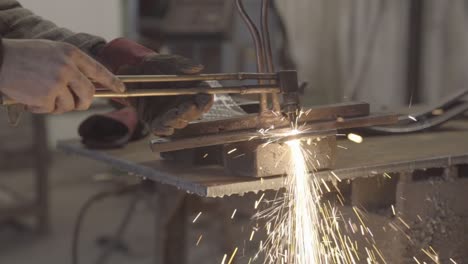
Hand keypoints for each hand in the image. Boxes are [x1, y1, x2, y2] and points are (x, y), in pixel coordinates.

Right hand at [0, 39, 124, 113]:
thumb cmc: (24, 55)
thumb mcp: (53, 51)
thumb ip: (71, 64)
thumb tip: (89, 83)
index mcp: (71, 53)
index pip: (98, 69)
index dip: (112, 81)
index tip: (122, 90)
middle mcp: (68, 67)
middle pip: (88, 93)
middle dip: (83, 102)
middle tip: (75, 104)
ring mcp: (58, 82)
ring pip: (70, 105)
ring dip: (58, 106)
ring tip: (42, 95)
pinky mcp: (47, 96)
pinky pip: (51, 110)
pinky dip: (41, 108)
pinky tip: (30, 98)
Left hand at [119, 54, 213, 135]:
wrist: (134, 71)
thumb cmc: (156, 65)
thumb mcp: (169, 61)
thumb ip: (183, 64)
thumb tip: (198, 68)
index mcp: (192, 90)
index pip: (205, 99)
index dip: (207, 102)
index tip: (204, 102)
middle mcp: (184, 104)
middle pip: (195, 113)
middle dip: (193, 112)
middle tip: (189, 107)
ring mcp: (171, 114)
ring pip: (180, 122)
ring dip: (178, 120)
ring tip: (174, 114)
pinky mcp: (157, 121)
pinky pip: (162, 130)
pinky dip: (163, 130)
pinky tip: (163, 126)